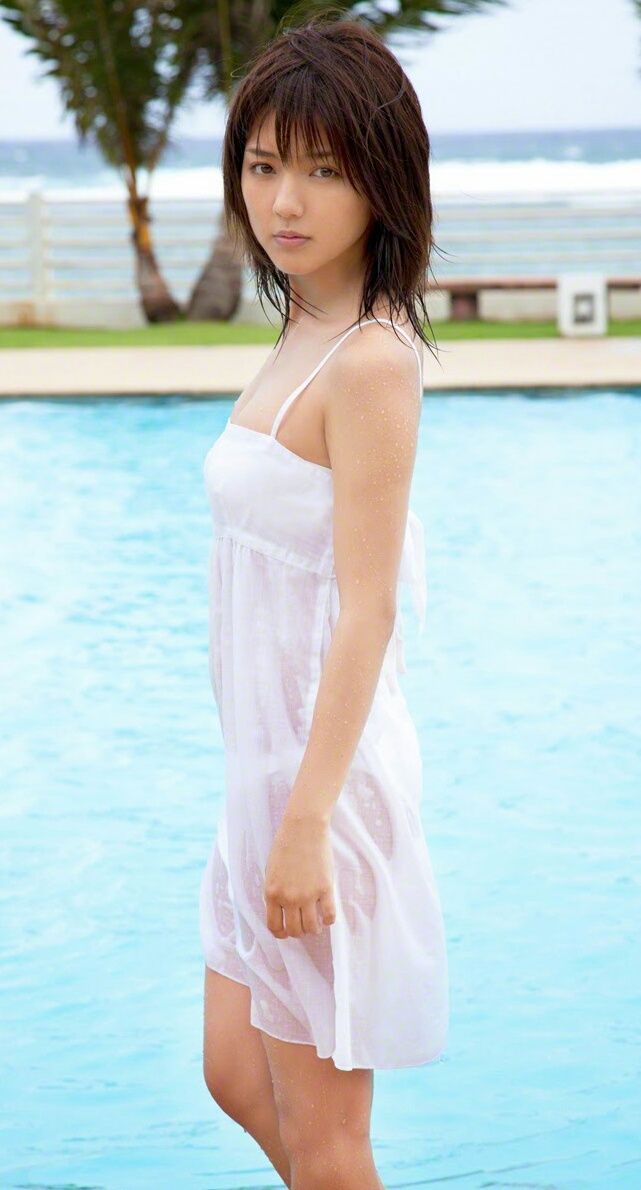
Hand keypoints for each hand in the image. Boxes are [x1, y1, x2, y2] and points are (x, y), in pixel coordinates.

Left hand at [264, 813, 336, 938]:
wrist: (303, 827)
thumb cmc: (285, 844)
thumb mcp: (271, 871)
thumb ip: (275, 892)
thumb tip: (282, 909)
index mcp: (272, 893)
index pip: (274, 926)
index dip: (281, 934)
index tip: (286, 932)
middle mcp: (288, 898)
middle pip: (294, 930)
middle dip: (299, 932)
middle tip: (303, 925)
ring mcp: (308, 895)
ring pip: (311, 927)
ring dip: (313, 928)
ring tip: (316, 922)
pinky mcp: (325, 888)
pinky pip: (329, 916)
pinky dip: (328, 920)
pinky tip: (327, 915)